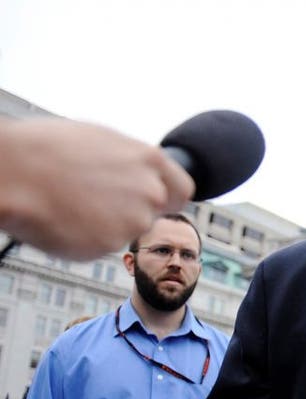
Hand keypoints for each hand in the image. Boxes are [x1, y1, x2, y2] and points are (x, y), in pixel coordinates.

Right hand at [0, 118, 194, 259]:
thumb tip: (141, 173)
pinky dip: (86, 238)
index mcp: (151, 161)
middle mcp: (150, 192)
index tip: (156, 201)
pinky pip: (102, 245)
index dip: (167, 197)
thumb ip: (131, 163)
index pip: (183, 190)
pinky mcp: (108, 245)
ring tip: (71, 203)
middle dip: (131, 211)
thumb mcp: (102, 142)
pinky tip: (63, 218)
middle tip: (96, 201)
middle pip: (153, 213)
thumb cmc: (48, 148)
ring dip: (106, 224)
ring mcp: (131, 221)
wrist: (13, 171)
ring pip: (126, 230)